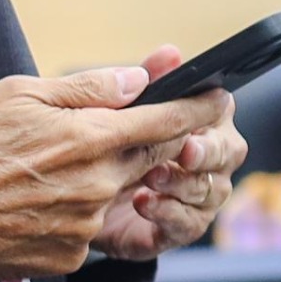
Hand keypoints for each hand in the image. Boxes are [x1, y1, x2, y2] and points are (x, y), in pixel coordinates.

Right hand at [0, 64, 217, 278]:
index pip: (169, 122)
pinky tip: (35, 203)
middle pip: (150, 160)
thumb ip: (88, 88)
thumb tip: (139, 78)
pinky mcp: (66, 259)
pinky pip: (88, 233)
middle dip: (149, 143)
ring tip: (49, 168)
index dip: (199, 108)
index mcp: (92, 139)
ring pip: (117, 196)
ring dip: (103, 180)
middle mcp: (97, 186)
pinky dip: (74, 215)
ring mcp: (84, 228)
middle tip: (118, 129)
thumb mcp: (19, 93)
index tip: (220, 97)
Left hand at [90, 44, 243, 259]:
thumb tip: (170, 53)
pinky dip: (171, 214)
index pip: (219, 111)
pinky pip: (189, 225)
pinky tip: (143, 203)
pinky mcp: (173, 228)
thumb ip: (145, 80)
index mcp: (193, 120)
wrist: (51, 197)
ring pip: (212, 190)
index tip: (192, 117)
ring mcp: (193, 196)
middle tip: (185, 152)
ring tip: (150, 177)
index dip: (210, 114)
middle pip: (228, 152)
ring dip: (184, 183)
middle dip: (208, 152)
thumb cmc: (88, 141)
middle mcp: (203, 158)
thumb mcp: (110, 105)